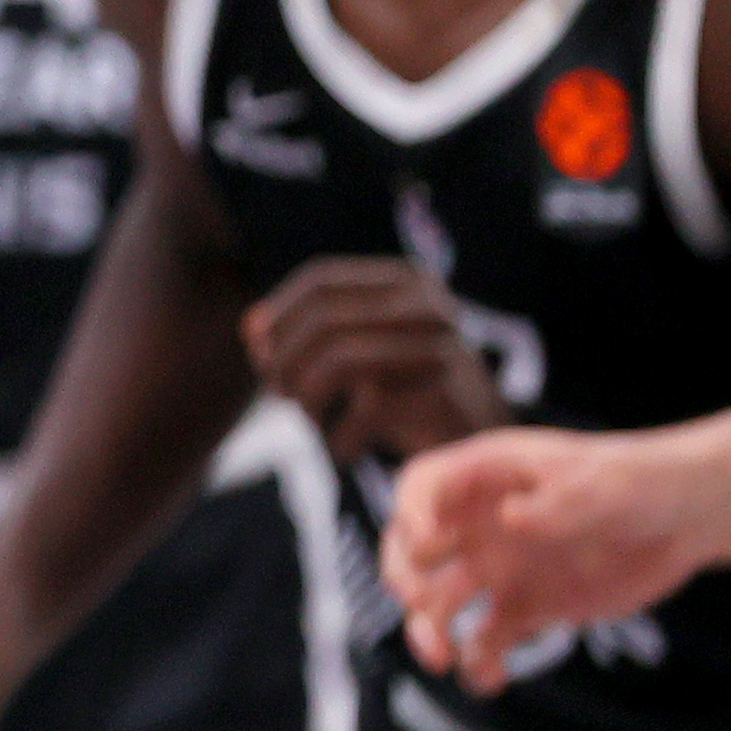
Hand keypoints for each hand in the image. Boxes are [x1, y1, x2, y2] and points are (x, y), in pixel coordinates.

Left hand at [245, 257, 508, 467]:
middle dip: (285, 360)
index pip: (321, 280)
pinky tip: (341, 450)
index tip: (259, 351)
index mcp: (405, 280)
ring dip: (306, 398)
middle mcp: (427, 303)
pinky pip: (364, 408)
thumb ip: (302, 334)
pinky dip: (338, 436)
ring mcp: (439, 344)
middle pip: (323, 319)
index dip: (279, 314)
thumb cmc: (405, 390)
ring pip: (337, 360)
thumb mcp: (355, 352)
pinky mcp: (444, 391)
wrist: (479, 439)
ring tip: (308, 421)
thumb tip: (251, 329)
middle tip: (279, 394)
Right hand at [388, 427, 718, 692]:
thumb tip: (508, 520)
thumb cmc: (643, 480)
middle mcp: (481, 523)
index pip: (423, 486)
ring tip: (441, 658)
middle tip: (420, 605)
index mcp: (488, 477)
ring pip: (440, 602)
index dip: (411, 512)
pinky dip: (479, 663)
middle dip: (404, 578)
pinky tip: (490, 678)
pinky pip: (486, 640)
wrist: (689, 519)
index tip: (425, 543)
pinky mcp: (527, 608)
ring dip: (429, 630)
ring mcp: (501, 568)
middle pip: (412, 548)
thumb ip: (559, 503)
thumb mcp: (605, 483)